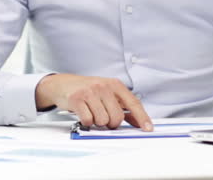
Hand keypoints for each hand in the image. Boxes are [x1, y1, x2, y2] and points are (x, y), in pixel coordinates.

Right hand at [35, 74, 152, 130]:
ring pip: (103, 120)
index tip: (148, 128)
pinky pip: (88, 121)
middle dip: (111, 123)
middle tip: (103, 116)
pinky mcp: (77, 99)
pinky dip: (86, 122)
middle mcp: (104, 86)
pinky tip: (83, 113)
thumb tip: (138, 122)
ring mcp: (90, 92)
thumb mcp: (108, 94)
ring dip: (97, 122)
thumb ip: (123, 107)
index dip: (142, 117)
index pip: (133, 103)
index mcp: (115, 84)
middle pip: (117, 117)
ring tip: (92, 112)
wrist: (64, 84)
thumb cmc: (88, 90)